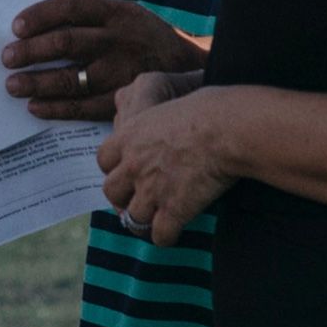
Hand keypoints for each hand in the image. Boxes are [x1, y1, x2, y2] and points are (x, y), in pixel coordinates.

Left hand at [3, 0, 208, 120]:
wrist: (193, 69)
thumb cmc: (145, 40)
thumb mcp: (126, 16)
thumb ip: (90, 19)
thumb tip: (35, 28)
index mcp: (118, 12)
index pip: (73, 6)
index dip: (41, 14)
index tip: (16, 27)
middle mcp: (120, 39)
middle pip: (67, 42)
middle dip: (32, 51)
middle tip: (7, 58)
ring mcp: (124, 71)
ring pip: (73, 77)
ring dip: (38, 82)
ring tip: (13, 84)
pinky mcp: (126, 99)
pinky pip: (85, 106)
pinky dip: (58, 108)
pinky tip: (36, 107)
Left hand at [97, 79, 237, 245]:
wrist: (223, 127)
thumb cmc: (202, 105)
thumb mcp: (165, 93)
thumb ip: (149, 102)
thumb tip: (140, 89)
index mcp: (128, 137)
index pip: (103, 160)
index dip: (115, 169)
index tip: (127, 172)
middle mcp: (133, 165)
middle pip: (111, 192)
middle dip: (123, 198)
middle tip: (139, 199)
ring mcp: (151, 190)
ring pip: (132, 219)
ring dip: (143, 221)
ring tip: (155, 222)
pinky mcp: (174, 210)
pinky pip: (160, 236)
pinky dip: (166, 237)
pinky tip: (176, 232)